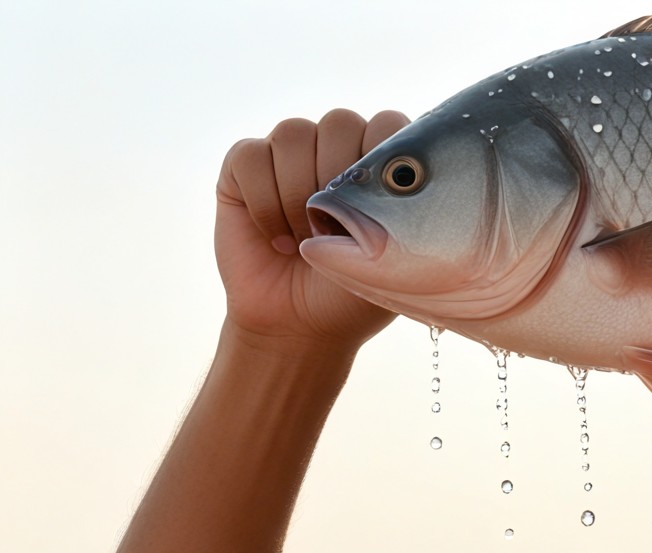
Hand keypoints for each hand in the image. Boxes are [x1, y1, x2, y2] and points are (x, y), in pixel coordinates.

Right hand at [216, 110, 409, 357]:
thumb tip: (403, 172)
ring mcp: (288, 156)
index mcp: (375, 167)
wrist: (298, 327)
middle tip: (333, 232)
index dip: (379, 156)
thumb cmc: (349, 295)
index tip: (375, 207)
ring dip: (298, 196)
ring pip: (293, 134)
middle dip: (336, 179)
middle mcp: (333, 150)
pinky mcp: (245, 167)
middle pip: (340, 122)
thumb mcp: (392, 259)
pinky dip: (264, 203)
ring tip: (304, 242)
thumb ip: (403, 210)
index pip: (387, 124)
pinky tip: (276, 238)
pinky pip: (252, 156)